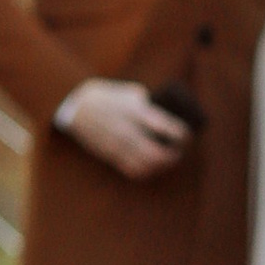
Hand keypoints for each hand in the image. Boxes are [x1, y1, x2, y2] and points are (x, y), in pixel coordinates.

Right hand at [59, 78, 193, 179]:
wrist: (78, 105)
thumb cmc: (111, 96)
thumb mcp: (133, 93)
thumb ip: (151, 106)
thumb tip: (172, 119)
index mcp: (135, 111)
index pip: (167, 128)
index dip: (182, 135)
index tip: (187, 135)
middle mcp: (127, 130)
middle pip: (157, 153)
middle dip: (173, 155)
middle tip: (178, 150)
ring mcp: (117, 145)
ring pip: (146, 165)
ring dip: (161, 166)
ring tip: (167, 159)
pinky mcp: (110, 154)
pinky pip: (132, 170)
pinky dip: (146, 171)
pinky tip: (151, 166)